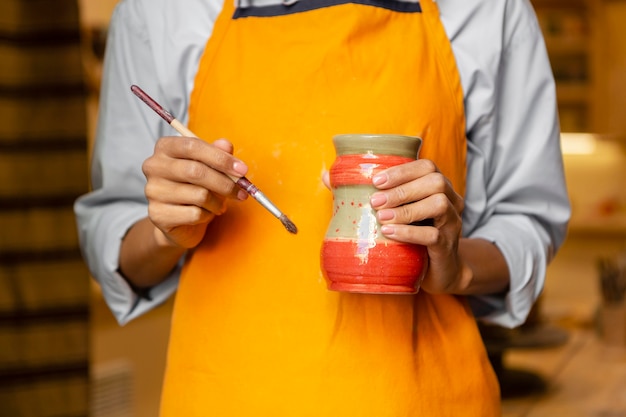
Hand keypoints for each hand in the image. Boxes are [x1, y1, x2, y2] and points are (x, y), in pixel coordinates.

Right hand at [141, 136, 248, 248]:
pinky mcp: (157, 214)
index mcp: (165, 147)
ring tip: (218, 204)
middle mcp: (154, 166)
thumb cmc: (196, 186)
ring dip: (217, 202)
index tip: (243, 170)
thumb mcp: (209, 167)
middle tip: (242, 192)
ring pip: (199, 195)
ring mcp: (153, 191)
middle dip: (225, 183)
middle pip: (195, 171)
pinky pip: (194, 214)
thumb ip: (218, 154)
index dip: (221, 158)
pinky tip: (204, 214)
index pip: (192, 146)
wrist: (179, 220)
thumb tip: (226, 145)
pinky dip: (207, 215)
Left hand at [369, 159, 466, 293]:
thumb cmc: (410, 235)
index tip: (376, 181)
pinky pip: (434, 235)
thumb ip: (362, 193)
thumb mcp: (392, 212)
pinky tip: (390, 233)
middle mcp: (450, 201)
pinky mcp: (447, 246)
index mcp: (436, 187)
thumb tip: (326, 176)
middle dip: (402, 189)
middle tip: (375, 202)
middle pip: (435, 182)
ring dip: (406, 209)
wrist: (437, 271)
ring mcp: (452, 224)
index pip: (426, 167)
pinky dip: (409, 232)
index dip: (402, 171)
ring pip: (438, 205)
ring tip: (382, 217)